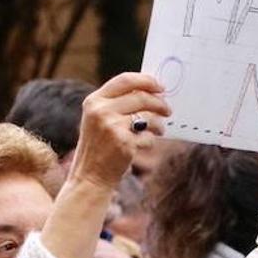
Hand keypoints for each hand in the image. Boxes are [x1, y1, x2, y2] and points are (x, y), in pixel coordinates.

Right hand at [69, 72, 171, 191]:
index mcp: (94, 101)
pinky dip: (150, 140)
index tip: (160, 86)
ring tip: (159, 130)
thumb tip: (149, 91)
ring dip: (159, 123)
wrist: (89, 177)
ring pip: (148, 116)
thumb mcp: (98, 119)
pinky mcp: (124, 143)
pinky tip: (145, 144)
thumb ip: (117, 103)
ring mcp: (112, 127)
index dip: (146, 81)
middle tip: (168, 110)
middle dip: (159, 103)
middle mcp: (101, 111)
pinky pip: (148, 136)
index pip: (124, 80)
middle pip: (141, 97)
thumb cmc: (98, 147)